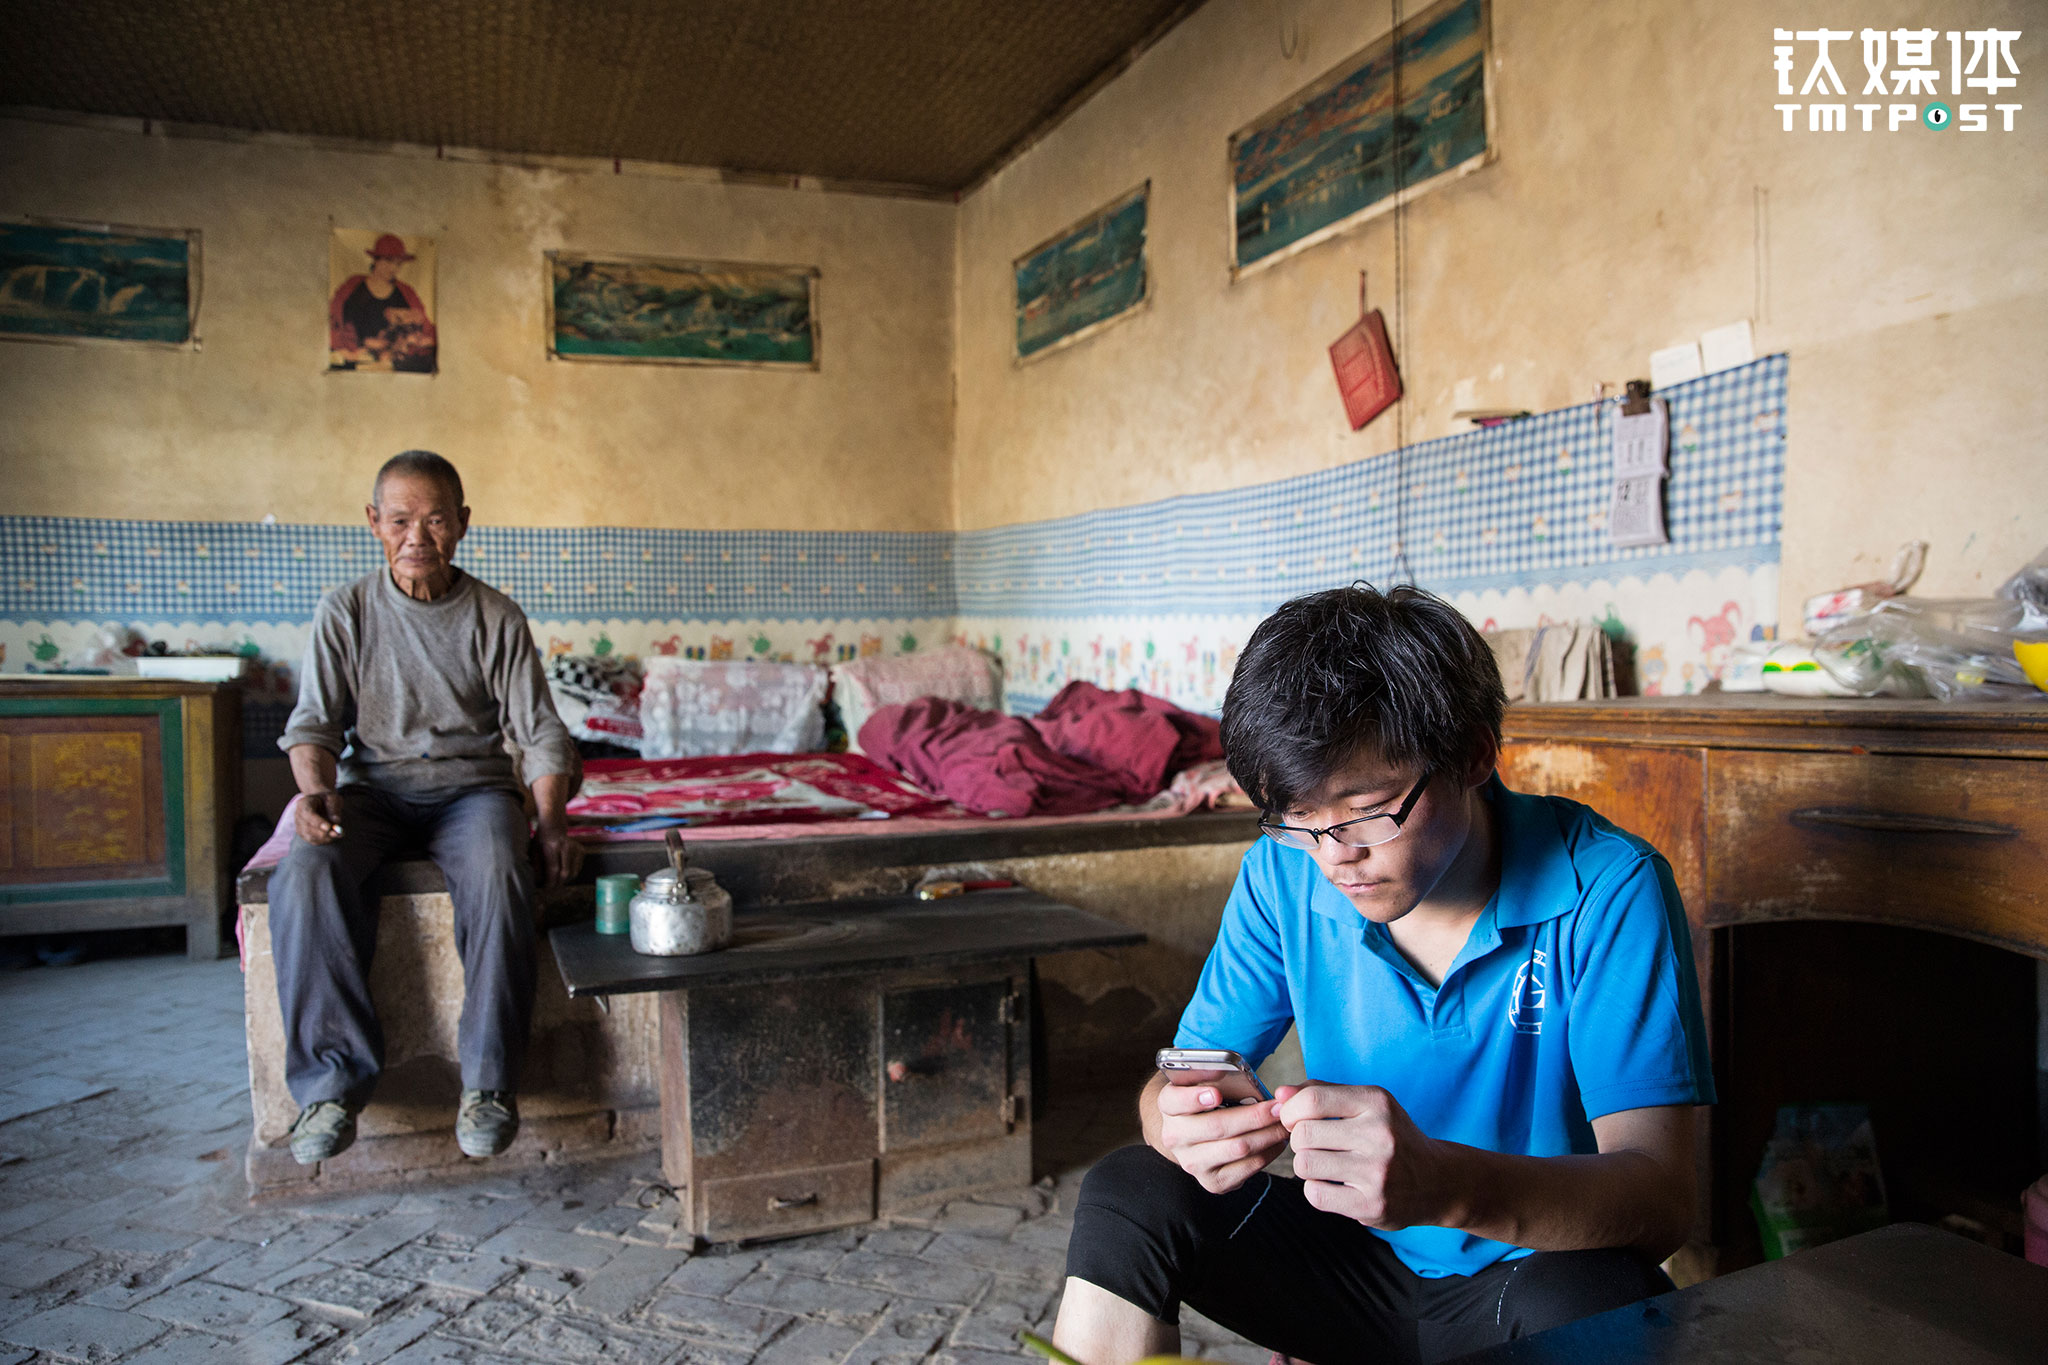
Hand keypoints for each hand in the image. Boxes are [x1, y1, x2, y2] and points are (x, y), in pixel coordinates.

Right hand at [294, 791, 344, 844]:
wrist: (321, 803)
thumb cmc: (327, 800)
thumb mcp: (333, 798)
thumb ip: (334, 808)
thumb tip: (336, 821)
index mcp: (303, 803)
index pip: (307, 814)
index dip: (317, 822)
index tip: (328, 827)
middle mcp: (298, 815)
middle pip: (307, 827)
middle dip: (323, 832)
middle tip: (337, 833)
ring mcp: (299, 825)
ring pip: (310, 836)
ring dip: (324, 837)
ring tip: (337, 834)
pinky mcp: (303, 834)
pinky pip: (312, 841)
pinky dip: (323, 841)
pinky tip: (332, 836)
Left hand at [534, 822, 582, 888]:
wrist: (553, 826)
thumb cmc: (541, 840)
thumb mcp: (534, 851)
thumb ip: (536, 866)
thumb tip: (538, 883)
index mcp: (553, 847)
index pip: (554, 870)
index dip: (550, 882)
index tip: (546, 888)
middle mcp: (567, 847)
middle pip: (565, 873)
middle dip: (558, 884)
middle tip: (552, 888)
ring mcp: (576, 848)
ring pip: (574, 872)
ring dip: (565, 880)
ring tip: (557, 881)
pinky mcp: (581, 850)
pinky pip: (578, 868)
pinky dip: (571, 873)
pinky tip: (563, 872)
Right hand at [1154, 1077, 1287, 1193]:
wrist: (1195, 1136)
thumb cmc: (1207, 1103)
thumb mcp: (1202, 1084)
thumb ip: (1215, 1078)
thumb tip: (1243, 1079)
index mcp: (1169, 1106)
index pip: (1175, 1100)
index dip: (1194, 1098)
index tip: (1217, 1095)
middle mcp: (1174, 1137)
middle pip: (1217, 1126)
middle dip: (1253, 1116)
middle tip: (1278, 1108)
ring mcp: (1192, 1162)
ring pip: (1236, 1148)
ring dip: (1266, 1135)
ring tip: (1283, 1123)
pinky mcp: (1211, 1182)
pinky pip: (1246, 1168)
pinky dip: (1267, 1153)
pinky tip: (1277, 1142)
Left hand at [1277, 1083, 1449, 1229]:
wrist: (1438, 1180)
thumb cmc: (1392, 1136)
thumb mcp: (1367, 1103)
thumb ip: (1321, 1093)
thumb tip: (1279, 1096)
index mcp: (1376, 1103)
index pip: (1313, 1100)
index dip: (1291, 1111)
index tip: (1293, 1119)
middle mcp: (1379, 1135)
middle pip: (1303, 1134)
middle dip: (1299, 1139)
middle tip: (1315, 1144)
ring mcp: (1377, 1172)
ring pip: (1304, 1165)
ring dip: (1307, 1165)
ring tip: (1326, 1164)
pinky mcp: (1372, 1204)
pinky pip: (1315, 1194)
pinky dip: (1316, 1189)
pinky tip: (1334, 1184)